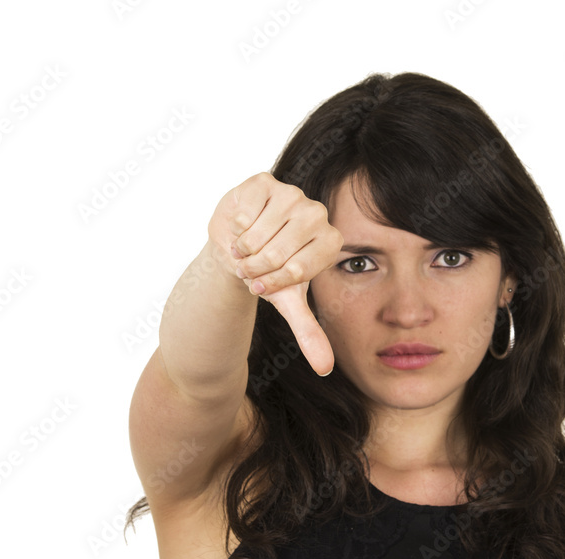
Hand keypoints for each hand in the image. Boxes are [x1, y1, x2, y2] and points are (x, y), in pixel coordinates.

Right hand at [208, 172, 343, 376]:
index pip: (296, 270)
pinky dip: (234, 227)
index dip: (272, 282)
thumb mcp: (287, 303)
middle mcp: (318, 214)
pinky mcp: (266, 181)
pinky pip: (243, 214)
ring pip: (256, 234)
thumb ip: (309, 334)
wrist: (238, 246)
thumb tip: (325, 370)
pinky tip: (240, 226)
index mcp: (331, 242)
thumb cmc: (268, 273)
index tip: (264, 283)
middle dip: (254, 268)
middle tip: (251, 266)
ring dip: (242, 249)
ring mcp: (293, 194)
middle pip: (275, 252)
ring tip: (245, 248)